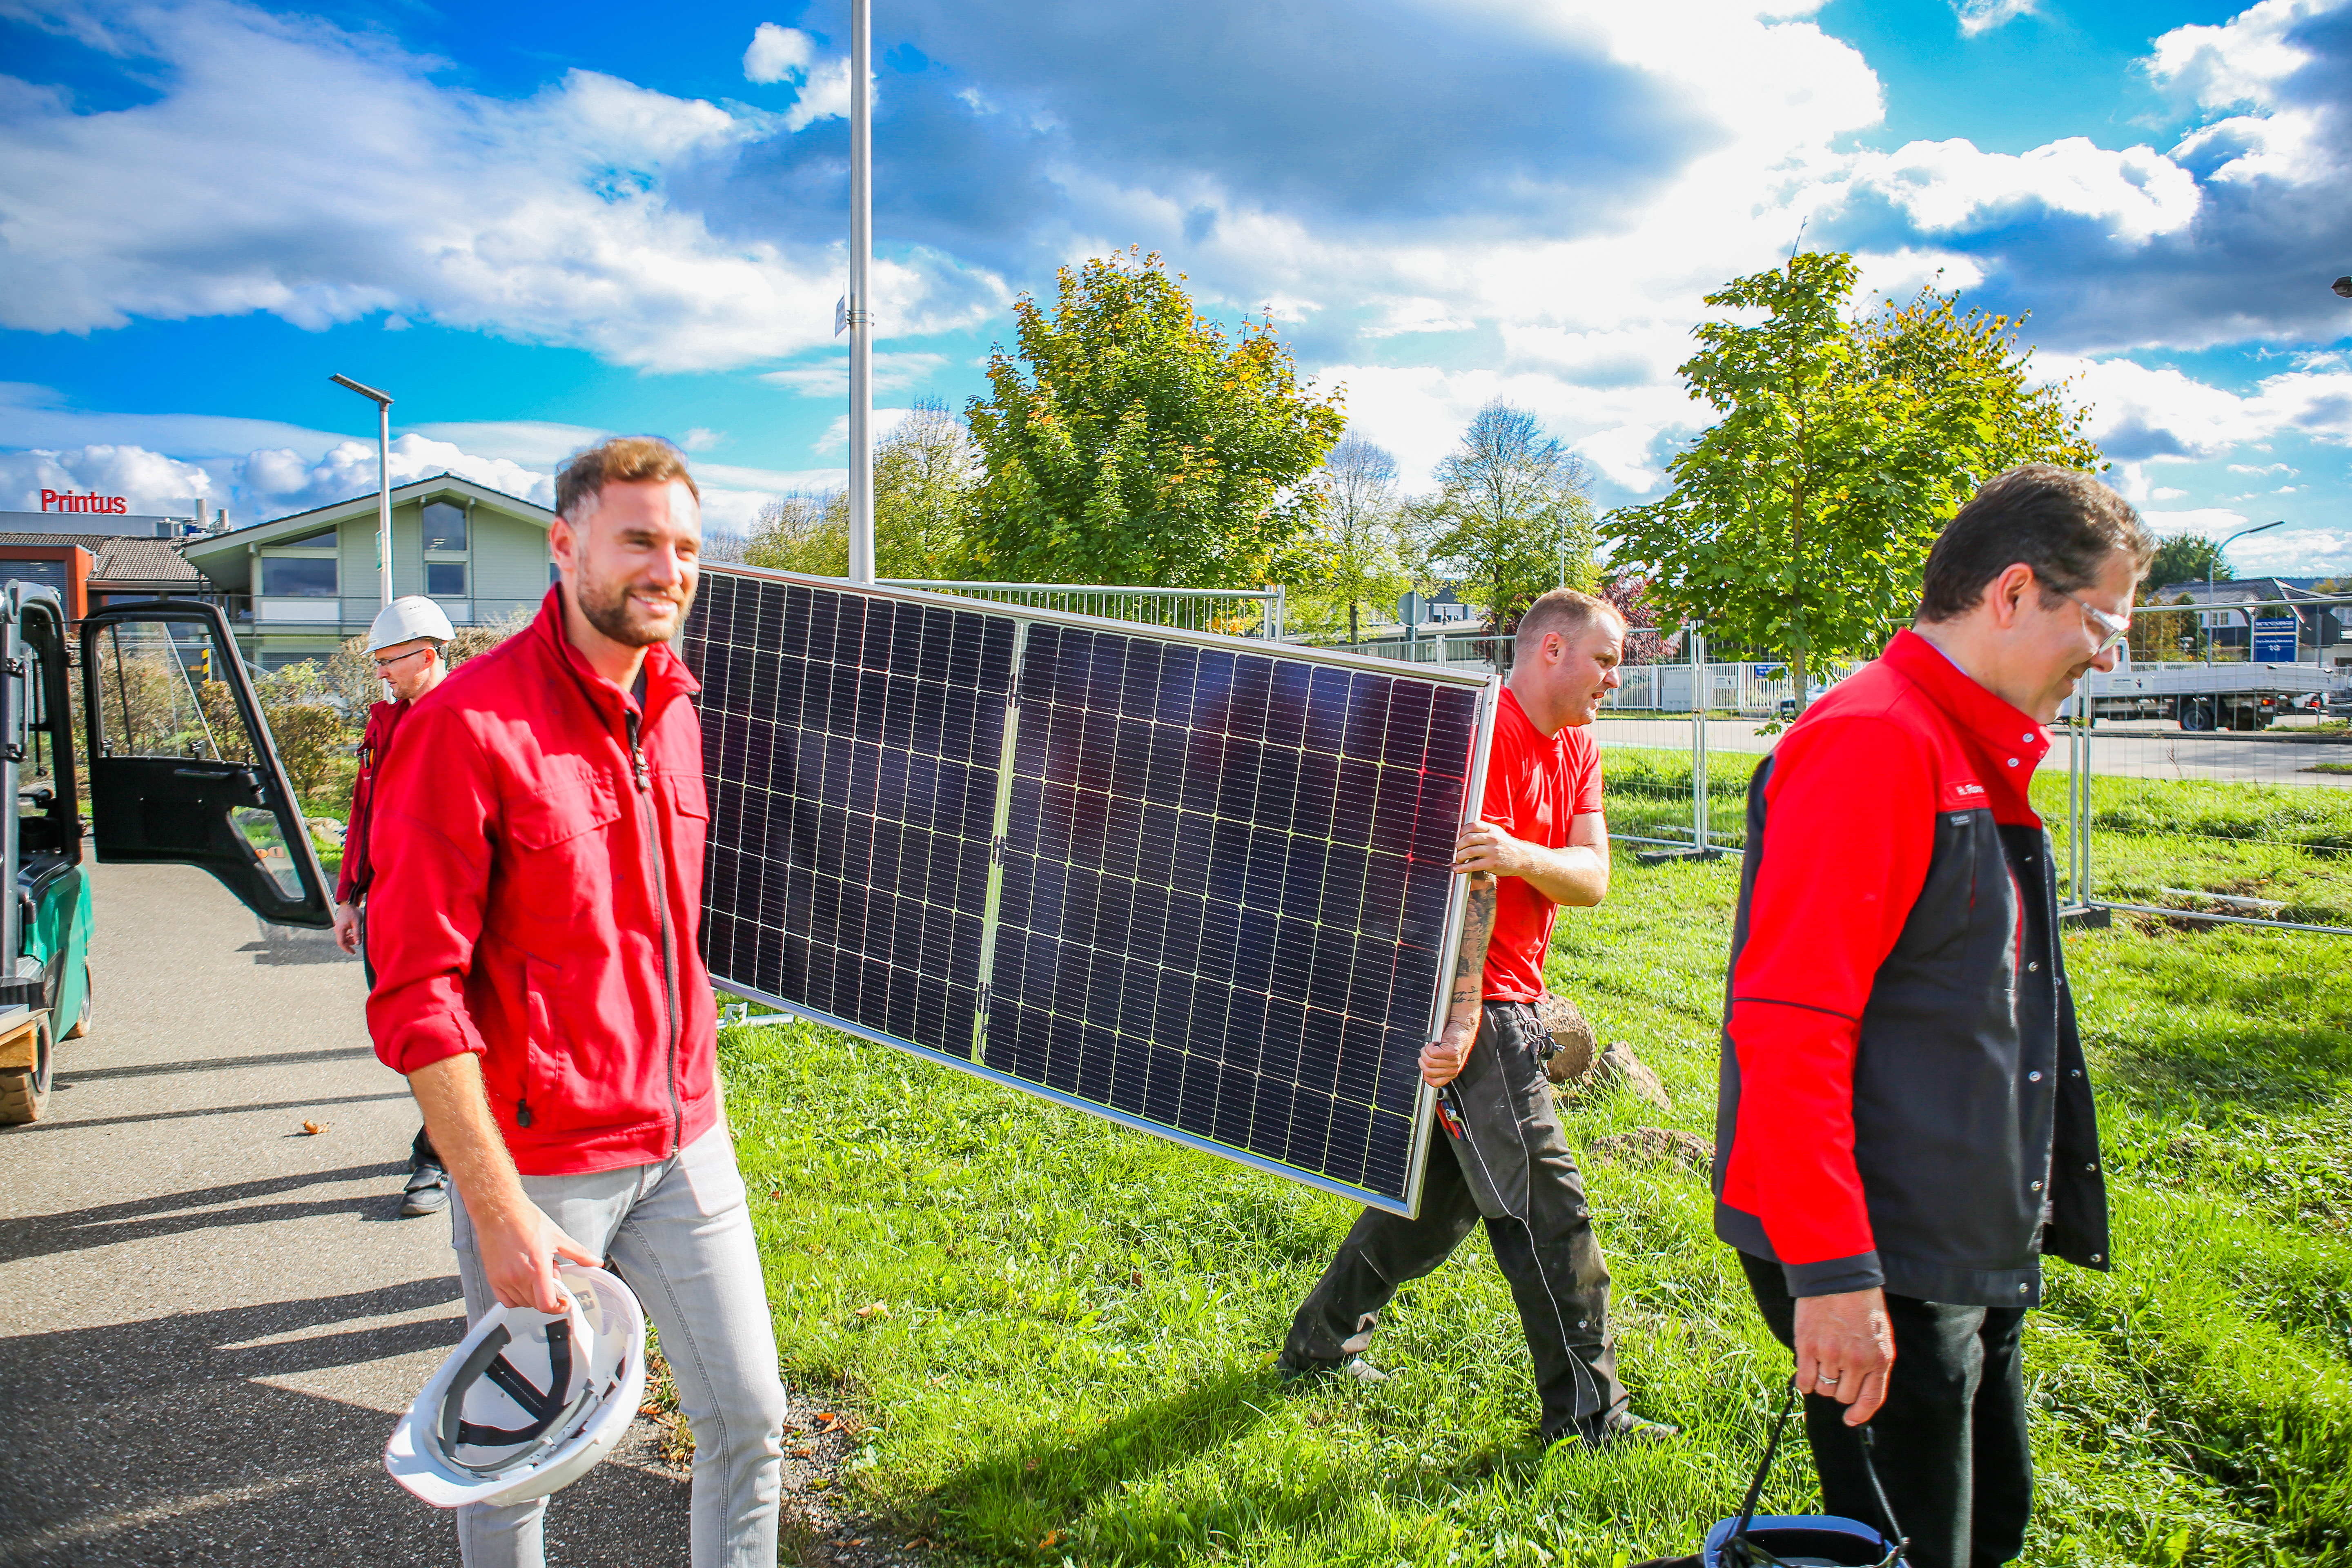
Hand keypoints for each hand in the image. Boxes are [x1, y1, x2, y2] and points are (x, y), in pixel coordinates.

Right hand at [331, 901, 358, 954]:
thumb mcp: (357, 923)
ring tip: (358, 936)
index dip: (347, 949)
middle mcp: (337, 929)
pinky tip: (355, 934)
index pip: (341, 943)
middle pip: (342, 941)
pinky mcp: (340, 926)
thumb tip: (358, 943)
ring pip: (343, 938)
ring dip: (350, 939)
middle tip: (358, 941)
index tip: (353, 953)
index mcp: (340, 929)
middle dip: (350, 944)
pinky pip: (343, 934)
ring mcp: (338, 928)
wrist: (348, 904)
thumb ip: (357, 933)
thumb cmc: (353, 912)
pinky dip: (349, 936)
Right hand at [468, 1196, 597, 1312]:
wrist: (501, 1211)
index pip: (546, 1304)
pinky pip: (505, 1300)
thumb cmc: (527, 1221)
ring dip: (533, 1296)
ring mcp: (503, 1279)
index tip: (563, 1301)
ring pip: (522, 1303)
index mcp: (537, 1268)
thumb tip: (595, 1262)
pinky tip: (523, 1282)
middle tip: (550, 1276)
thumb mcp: (559, 1237)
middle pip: (536, 1304)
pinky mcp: (493, 1278)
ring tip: (536, 1273)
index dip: (558, 1307)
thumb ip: (579, 1254)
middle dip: (548, 1295)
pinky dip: (516, 1297)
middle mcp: (518, 1277)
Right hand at [1420, 1012, 1477, 1086]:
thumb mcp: (1446, 1058)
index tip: (1425, 1065)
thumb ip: (1437, 1066)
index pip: (1434, 1083)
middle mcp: (1453, 1070)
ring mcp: (1453, 1062)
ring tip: (1433, 1046)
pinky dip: (1430, 1045)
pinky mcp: (1451, 1052)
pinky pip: (1431, 1052)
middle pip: (1428, 1071)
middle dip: (1424, 1059)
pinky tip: (1436, 1042)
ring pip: (1428, 1061)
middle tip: (1428, 1051)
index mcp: (1451, 1073)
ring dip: (1426, 1051)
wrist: (1463, 1026)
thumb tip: (1424, 1068)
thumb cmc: (1453, 1039)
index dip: (1425, 1074)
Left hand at [1453, 820, 1527, 879]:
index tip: (1460, 837)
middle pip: (1468, 839)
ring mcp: (1492, 851)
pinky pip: (1473, 865)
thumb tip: (1463, 836)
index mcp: (1492, 829)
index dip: (1463, 831)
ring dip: (1459, 856)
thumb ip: (1483, 832)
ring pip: (1468, 852)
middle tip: (1457, 850)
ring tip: (1458, 860)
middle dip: (1459, 845)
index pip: (1473, 825)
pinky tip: (1457, 869)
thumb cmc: (1506, 846)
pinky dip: (1462, 868)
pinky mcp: (1492, 863)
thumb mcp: (1497, 834)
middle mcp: (1492, 838)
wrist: (1522, 858)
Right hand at [1793, 1287, 1894, 1424]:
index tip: (1850, 1420)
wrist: (1839, 1276)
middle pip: (1843, 1395)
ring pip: (1824, 1388)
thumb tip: (1859, 1393)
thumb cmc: (1861, 1304)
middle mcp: (1856, 1360)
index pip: (1870, 1399)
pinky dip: (1804, 1382)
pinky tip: (1806, 1373)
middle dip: (1839, 1388)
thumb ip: (1873, 1365)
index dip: (1860, 1415)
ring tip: (1823, 1361)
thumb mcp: (1879, 1336)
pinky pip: (1805, 1379)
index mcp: (1878, 1359)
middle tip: (1836, 1372)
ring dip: (1822, 1380)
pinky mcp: (1808, 1346)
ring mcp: (1831, 1354)